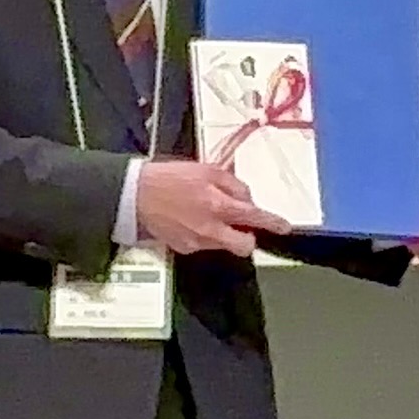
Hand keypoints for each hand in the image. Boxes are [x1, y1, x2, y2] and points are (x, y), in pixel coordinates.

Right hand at [134, 160, 292, 256]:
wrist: (135, 195)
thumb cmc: (168, 178)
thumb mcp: (206, 170)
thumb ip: (232, 183)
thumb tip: (247, 197)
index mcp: (218, 204)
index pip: (254, 218)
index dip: (273, 223)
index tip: (284, 227)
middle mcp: (210, 228)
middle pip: (244, 245)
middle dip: (249, 237)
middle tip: (243, 226)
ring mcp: (197, 241)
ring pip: (224, 245)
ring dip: (225, 233)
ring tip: (207, 215)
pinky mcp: (184, 248)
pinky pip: (205, 244)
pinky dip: (205, 235)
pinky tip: (192, 220)